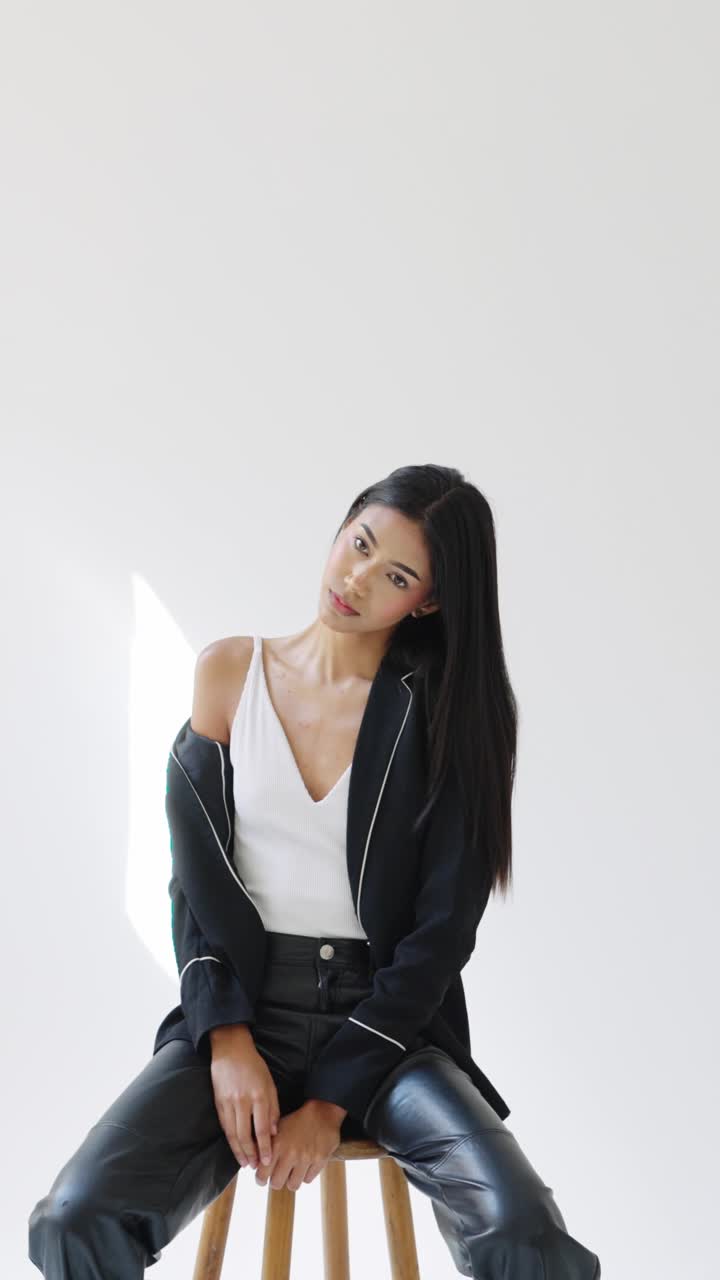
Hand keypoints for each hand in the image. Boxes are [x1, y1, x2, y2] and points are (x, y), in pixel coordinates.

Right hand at [209, 1027, 280, 1170]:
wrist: (231, 1050)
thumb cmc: (254, 1066)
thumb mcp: (270, 1083)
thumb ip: (273, 1108)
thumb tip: (273, 1132)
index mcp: (259, 1095)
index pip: (262, 1128)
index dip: (265, 1147)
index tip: (267, 1160)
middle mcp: (243, 1101)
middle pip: (246, 1135)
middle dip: (251, 1154)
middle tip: (255, 1167)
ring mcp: (228, 1102)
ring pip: (233, 1134)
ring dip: (239, 1151)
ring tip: (245, 1163)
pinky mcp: (218, 1102)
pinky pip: (224, 1126)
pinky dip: (230, 1140)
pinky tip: (235, 1148)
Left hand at [254, 1101, 342, 1191]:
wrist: (322, 1113)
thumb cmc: (296, 1121)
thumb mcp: (278, 1129)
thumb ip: (266, 1145)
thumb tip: (254, 1163)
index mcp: (277, 1145)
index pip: (262, 1174)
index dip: (260, 1179)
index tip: (262, 1178)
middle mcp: (291, 1153)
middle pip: (276, 1184)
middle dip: (276, 1180)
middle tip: (278, 1175)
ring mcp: (306, 1158)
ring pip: (293, 1185)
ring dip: (291, 1180)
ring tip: (292, 1171)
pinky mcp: (320, 1161)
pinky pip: (307, 1180)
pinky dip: (305, 1175)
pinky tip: (304, 1165)